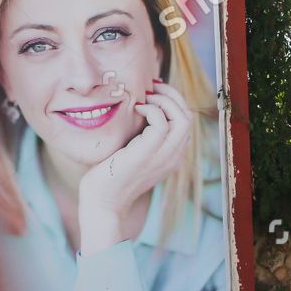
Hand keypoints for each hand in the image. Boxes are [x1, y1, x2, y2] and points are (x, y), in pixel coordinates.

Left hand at [77, 80, 194, 254]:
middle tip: (152, 87)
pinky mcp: (147, 154)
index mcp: (172, 157)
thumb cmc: (110, 177)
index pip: (186, 122)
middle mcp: (173, 157)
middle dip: (173, 95)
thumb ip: (142, 137)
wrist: (101, 203)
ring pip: (182, 118)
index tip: (155, 91)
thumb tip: (137, 110)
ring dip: (164, 100)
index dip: (174, 102)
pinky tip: (136, 108)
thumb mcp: (132, 153)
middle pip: (188, 117)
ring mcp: (162, 156)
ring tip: (145, 96)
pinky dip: (151, 109)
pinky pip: (162, 122)